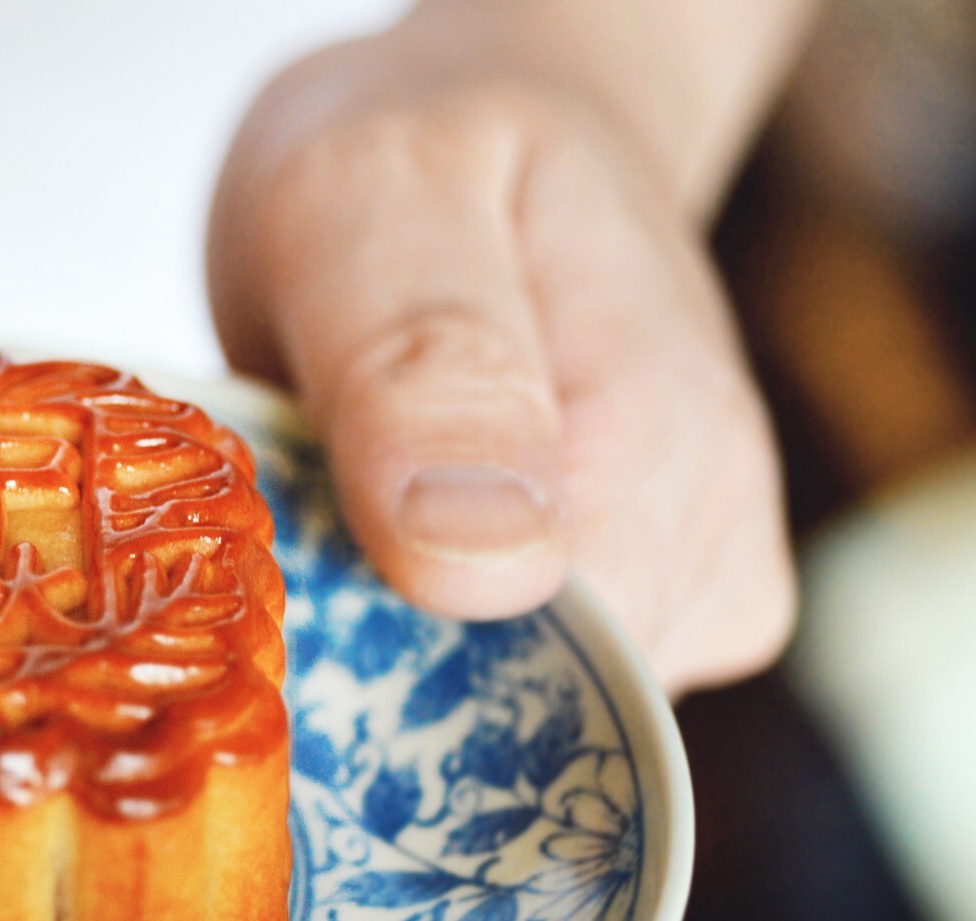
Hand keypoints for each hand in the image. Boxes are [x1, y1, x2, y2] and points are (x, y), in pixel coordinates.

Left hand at [209, 26, 797, 694]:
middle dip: (375, 670)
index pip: (530, 692)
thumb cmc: (425, 156)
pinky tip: (377, 550)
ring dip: (390, 653)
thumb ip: (419, 361)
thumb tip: (488, 564)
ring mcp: (679, 593)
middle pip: (512, 729)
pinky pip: (504, 694)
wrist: (496, 137)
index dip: (381, 683)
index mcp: (652, 453)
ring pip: (502, 725)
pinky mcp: (638, 618)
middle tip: (283, 534)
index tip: (276, 608)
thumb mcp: (376, 195)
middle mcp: (699, 549)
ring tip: (336, 518)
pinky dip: (413, 645)